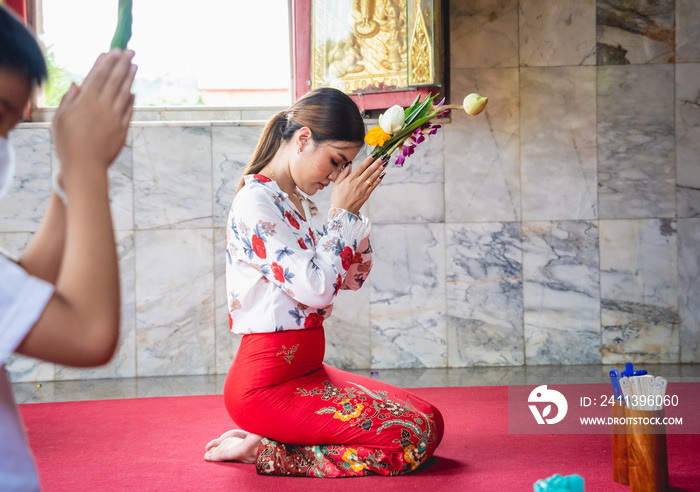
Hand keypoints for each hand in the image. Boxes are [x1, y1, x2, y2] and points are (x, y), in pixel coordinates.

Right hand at [52, 49, 136, 182]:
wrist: (85, 166)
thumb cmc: (68, 143)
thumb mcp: (60, 119)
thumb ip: (69, 100)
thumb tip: (77, 85)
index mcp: (85, 101)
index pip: (99, 76)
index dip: (107, 62)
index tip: (113, 51)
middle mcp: (102, 106)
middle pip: (114, 80)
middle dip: (122, 64)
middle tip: (130, 52)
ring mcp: (115, 117)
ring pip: (124, 92)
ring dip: (129, 78)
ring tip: (135, 66)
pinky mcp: (123, 129)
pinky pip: (128, 110)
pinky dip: (130, 99)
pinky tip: (132, 92)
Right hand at [330, 154, 387, 214]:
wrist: (342, 212)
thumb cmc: (337, 198)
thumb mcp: (336, 184)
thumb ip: (343, 174)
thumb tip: (349, 165)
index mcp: (350, 179)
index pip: (361, 167)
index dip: (369, 159)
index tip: (374, 154)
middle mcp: (358, 183)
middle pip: (370, 170)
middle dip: (378, 162)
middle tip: (384, 155)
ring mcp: (363, 189)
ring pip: (373, 177)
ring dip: (380, 169)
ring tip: (385, 162)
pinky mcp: (366, 195)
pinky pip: (374, 185)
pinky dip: (379, 179)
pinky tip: (383, 174)